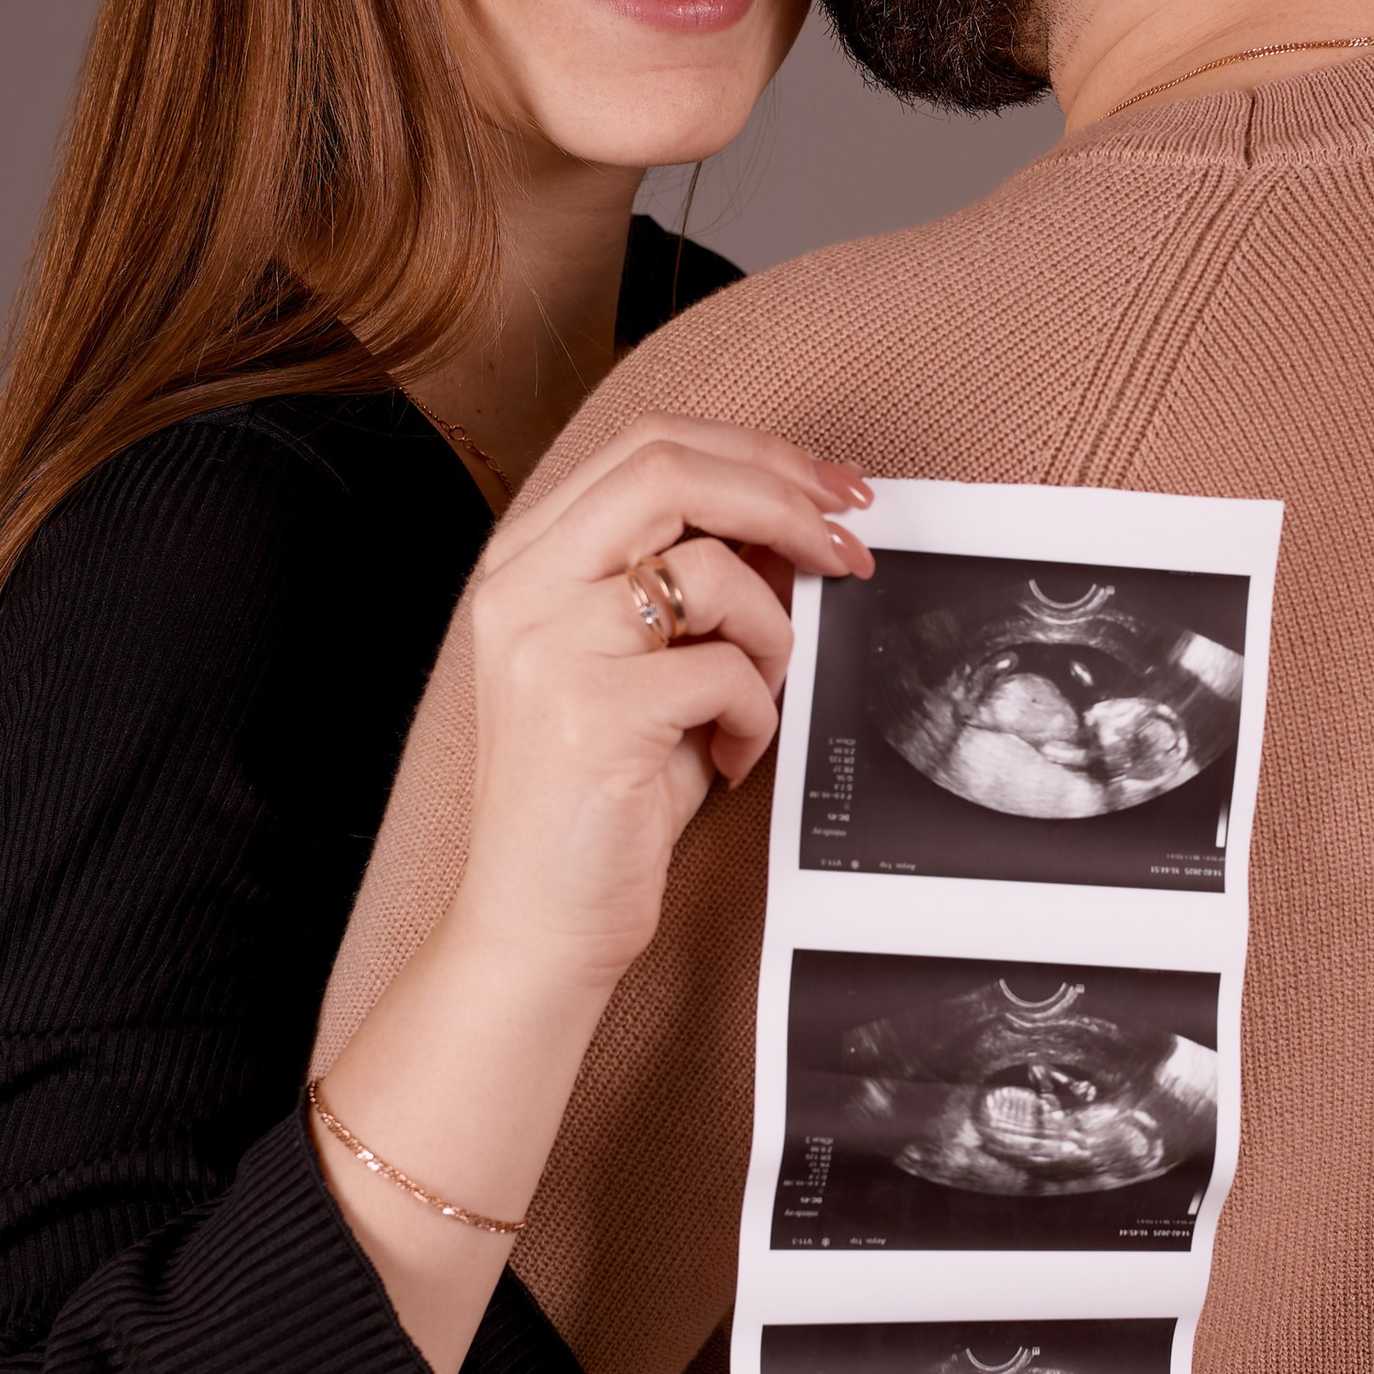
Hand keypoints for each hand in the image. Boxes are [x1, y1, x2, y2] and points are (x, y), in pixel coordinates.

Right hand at [310, 416, 871, 1373]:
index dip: (754, 453)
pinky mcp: (590, 714)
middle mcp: (522, 589)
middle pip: (672, 471)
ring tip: (760, 695)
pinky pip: (724, 672)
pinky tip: (730, 759)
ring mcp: (548, 647)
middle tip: (851, 546)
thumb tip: (798, 521)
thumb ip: (691, 587)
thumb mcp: (637, 666)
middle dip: (785, 499)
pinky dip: (754, 714)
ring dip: (773, 633)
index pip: (646, 446)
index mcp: (525, 563)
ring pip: (710, 571)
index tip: (832, 487)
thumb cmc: (596, 801)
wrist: (535, 927)